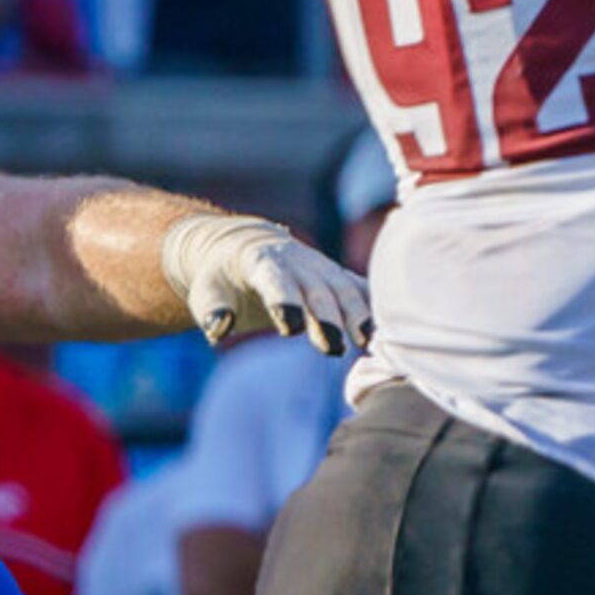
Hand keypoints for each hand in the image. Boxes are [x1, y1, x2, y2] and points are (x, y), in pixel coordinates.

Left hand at [160, 213, 373, 354]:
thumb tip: (218, 329)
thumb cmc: (225, 278)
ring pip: (345, 290)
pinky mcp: (339, 278)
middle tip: (333, 347)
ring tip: (366, 341)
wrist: (250, 247)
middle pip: (318, 291)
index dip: (284, 302)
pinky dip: (375, 306)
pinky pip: (361, 290)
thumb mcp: (207, 291)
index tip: (289, 328)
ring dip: (358, 315)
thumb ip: (212, 311)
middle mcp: (299, 263)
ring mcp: (323, 269)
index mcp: (263, 262)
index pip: (276, 282)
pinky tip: (387, 329)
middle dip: (327, 317)